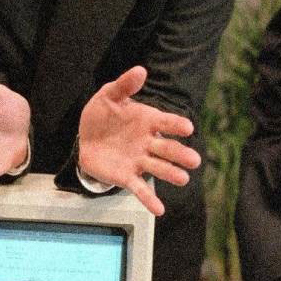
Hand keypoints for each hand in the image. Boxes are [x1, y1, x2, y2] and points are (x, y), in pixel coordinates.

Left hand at [78, 65, 200, 215]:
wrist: (85, 137)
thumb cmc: (103, 115)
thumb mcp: (109, 96)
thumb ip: (124, 85)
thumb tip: (140, 70)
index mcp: (148, 120)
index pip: (166, 122)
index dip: (176, 125)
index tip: (188, 128)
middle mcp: (148, 142)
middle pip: (167, 149)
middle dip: (180, 154)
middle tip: (194, 160)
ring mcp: (139, 160)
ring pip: (158, 168)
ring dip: (170, 174)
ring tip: (183, 179)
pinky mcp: (128, 176)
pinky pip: (140, 189)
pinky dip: (150, 200)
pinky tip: (159, 210)